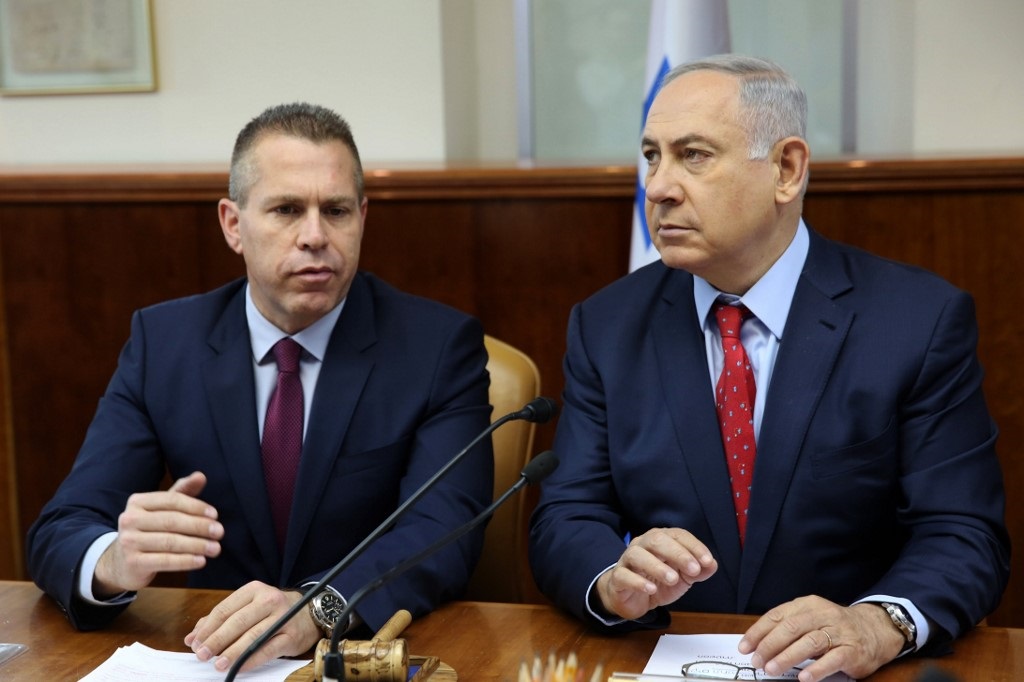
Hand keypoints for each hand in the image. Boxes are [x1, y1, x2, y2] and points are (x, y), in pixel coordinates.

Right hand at [93, 471, 222, 596]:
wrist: (120, 562)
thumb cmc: (148, 530)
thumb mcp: (162, 509)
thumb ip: (182, 492)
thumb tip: (201, 476)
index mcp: (138, 501)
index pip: (172, 500)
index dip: (196, 506)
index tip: (215, 515)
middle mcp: (129, 519)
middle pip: (172, 521)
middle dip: (200, 527)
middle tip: (220, 532)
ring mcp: (129, 541)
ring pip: (170, 542)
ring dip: (197, 545)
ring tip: (216, 548)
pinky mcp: (133, 563)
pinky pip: (165, 561)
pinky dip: (186, 561)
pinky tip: (201, 561)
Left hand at [184, 581, 320, 671]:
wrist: (309, 613)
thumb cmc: (273, 611)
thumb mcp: (248, 606)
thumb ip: (220, 619)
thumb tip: (193, 637)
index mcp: (254, 590)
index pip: (225, 609)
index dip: (207, 628)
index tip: (195, 643)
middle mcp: (269, 600)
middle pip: (237, 622)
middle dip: (216, 640)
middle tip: (202, 654)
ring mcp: (282, 617)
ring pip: (252, 637)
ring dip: (232, 652)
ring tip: (217, 664)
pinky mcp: (291, 636)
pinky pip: (267, 650)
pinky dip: (250, 661)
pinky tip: (237, 667)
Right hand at [596, 527, 716, 620]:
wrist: (632, 599)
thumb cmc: (658, 581)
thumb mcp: (683, 577)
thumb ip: (698, 570)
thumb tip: (711, 565)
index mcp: (661, 540)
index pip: (677, 535)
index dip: (694, 546)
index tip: (707, 561)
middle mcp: (643, 545)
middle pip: (657, 540)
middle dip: (677, 553)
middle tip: (693, 570)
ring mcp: (628, 560)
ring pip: (637, 555)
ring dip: (657, 566)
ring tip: (673, 579)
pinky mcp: (618, 577)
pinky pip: (624, 575)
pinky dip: (637, 581)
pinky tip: (651, 589)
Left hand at [738, 596, 906, 681]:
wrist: (875, 629)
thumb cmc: (835, 627)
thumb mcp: (811, 619)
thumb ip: (788, 627)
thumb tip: (757, 644)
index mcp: (807, 605)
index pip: (777, 616)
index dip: (758, 632)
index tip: (745, 646)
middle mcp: (822, 614)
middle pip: (791, 627)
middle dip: (770, 645)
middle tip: (757, 661)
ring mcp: (839, 632)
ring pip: (809, 642)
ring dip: (787, 657)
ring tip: (772, 669)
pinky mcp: (852, 650)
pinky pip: (832, 659)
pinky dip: (816, 669)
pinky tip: (804, 678)